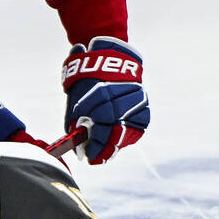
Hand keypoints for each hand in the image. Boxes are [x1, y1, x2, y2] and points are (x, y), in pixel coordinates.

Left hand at [61, 36, 148, 163]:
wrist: (108, 59)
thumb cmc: (86, 84)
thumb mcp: (75, 102)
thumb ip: (76, 125)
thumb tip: (78, 148)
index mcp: (100, 99)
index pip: (100, 131)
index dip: (95, 147)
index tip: (89, 157)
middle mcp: (120, 100)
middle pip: (116, 133)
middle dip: (106, 149)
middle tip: (97, 159)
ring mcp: (135, 101)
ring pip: (130, 131)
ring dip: (118, 143)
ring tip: (107, 153)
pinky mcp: (143, 102)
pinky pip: (140, 124)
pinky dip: (130, 134)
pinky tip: (121, 140)